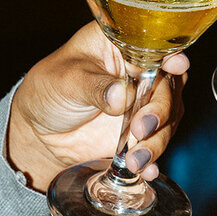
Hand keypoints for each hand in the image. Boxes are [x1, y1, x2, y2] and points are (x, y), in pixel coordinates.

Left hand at [6, 22, 187, 191]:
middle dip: (161, 110)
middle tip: (141, 129)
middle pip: (169, 85)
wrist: (40, 130)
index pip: (155, 45)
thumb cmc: (50, 90)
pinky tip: (146, 171)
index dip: (171, 55)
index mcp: (123, 45)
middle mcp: (141, 70)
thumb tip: (122, 94)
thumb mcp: (67, 81)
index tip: (176, 65)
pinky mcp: (142, 130)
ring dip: (157, 140)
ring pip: (168, 117)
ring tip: (135, 159)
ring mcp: (144, 101)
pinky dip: (154, 157)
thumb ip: (95, 87)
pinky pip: (157, 141)